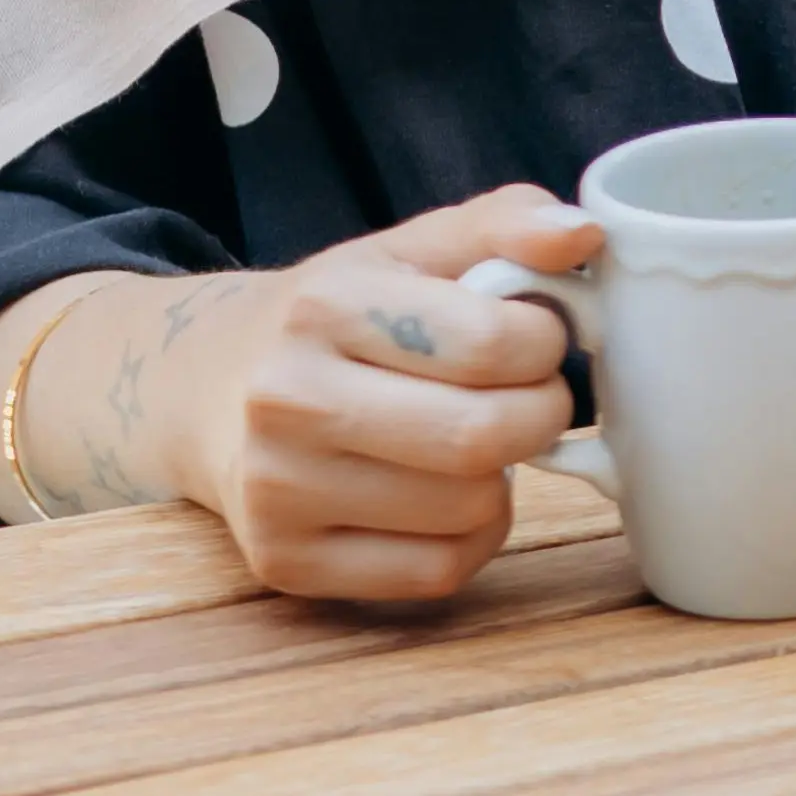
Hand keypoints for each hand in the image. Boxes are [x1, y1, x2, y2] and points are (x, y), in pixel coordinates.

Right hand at [163, 187, 597, 599]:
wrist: (210, 388)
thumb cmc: (341, 314)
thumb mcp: (413, 246)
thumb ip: (507, 224)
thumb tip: (585, 236)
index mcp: (326, 306)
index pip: (494, 341)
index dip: (547, 340)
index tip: (536, 336)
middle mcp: (287, 401)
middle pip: (483, 436)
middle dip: (542, 413)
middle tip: (530, 395)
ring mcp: (278, 492)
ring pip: (470, 510)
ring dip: (505, 475)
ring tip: (475, 437)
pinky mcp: (285, 563)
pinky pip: (439, 571)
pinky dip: (474, 535)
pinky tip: (446, 493)